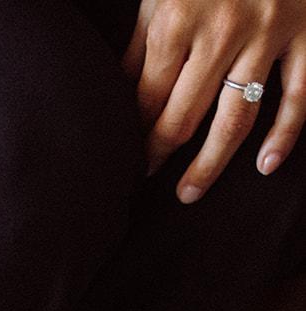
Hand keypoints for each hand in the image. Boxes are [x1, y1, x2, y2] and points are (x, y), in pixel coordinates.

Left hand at [123, 0, 305, 199]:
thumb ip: (142, 36)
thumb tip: (121, 90)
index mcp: (176, 20)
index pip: (145, 99)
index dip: (132, 133)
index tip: (124, 155)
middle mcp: (220, 34)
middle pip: (182, 118)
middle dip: (158, 154)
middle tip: (145, 176)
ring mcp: (267, 36)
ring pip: (235, 119)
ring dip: (209, 164)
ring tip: (187, 193)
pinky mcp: (305, 35)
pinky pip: (298, 96)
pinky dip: (285, 134)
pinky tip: (266, 166)